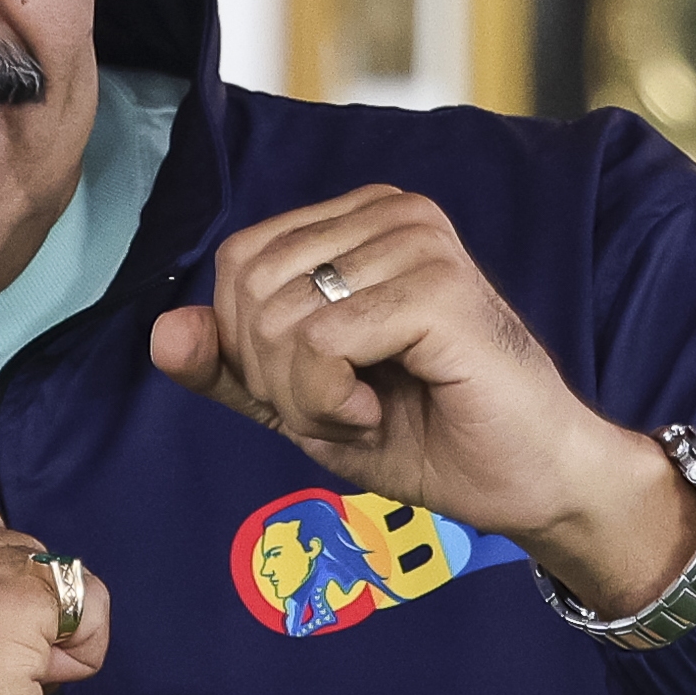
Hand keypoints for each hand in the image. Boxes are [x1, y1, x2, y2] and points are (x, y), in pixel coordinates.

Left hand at [148, 189, 695, 613]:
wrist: (533, 483)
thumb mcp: (306, 406)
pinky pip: (319, 343)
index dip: (253, 350)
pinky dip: (330, 400)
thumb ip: (234, 369)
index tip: (326, 390)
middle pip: (248, 286)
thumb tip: (162, 333)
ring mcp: (417, 241)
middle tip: (348, 406)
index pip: (238, 264)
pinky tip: (381, 409)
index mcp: (360, 221)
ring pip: (279, 318)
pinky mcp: (436, 286)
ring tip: (372, 407)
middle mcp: (390, 211)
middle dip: (276, 377)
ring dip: (306, 395)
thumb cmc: (433, 437)